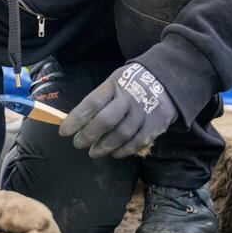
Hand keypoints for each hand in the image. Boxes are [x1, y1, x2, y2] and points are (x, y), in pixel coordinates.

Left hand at [59, 62, 177, 158]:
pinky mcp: (156, 125)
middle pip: (105, 121)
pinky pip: (137, 142)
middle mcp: (129, 99)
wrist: (167, 79)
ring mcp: (144, 112)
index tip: (64, 131)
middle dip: (88, 136)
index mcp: (115, 86)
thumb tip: (79, 121)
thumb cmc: (132, 83)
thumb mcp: (114, 81)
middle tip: (78, 144)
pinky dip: (123, 151)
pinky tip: (113, 153)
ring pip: (121, 134)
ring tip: (94, 152)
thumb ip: (100, 99)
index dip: (76, 119)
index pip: (91, 104)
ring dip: (104, 147)